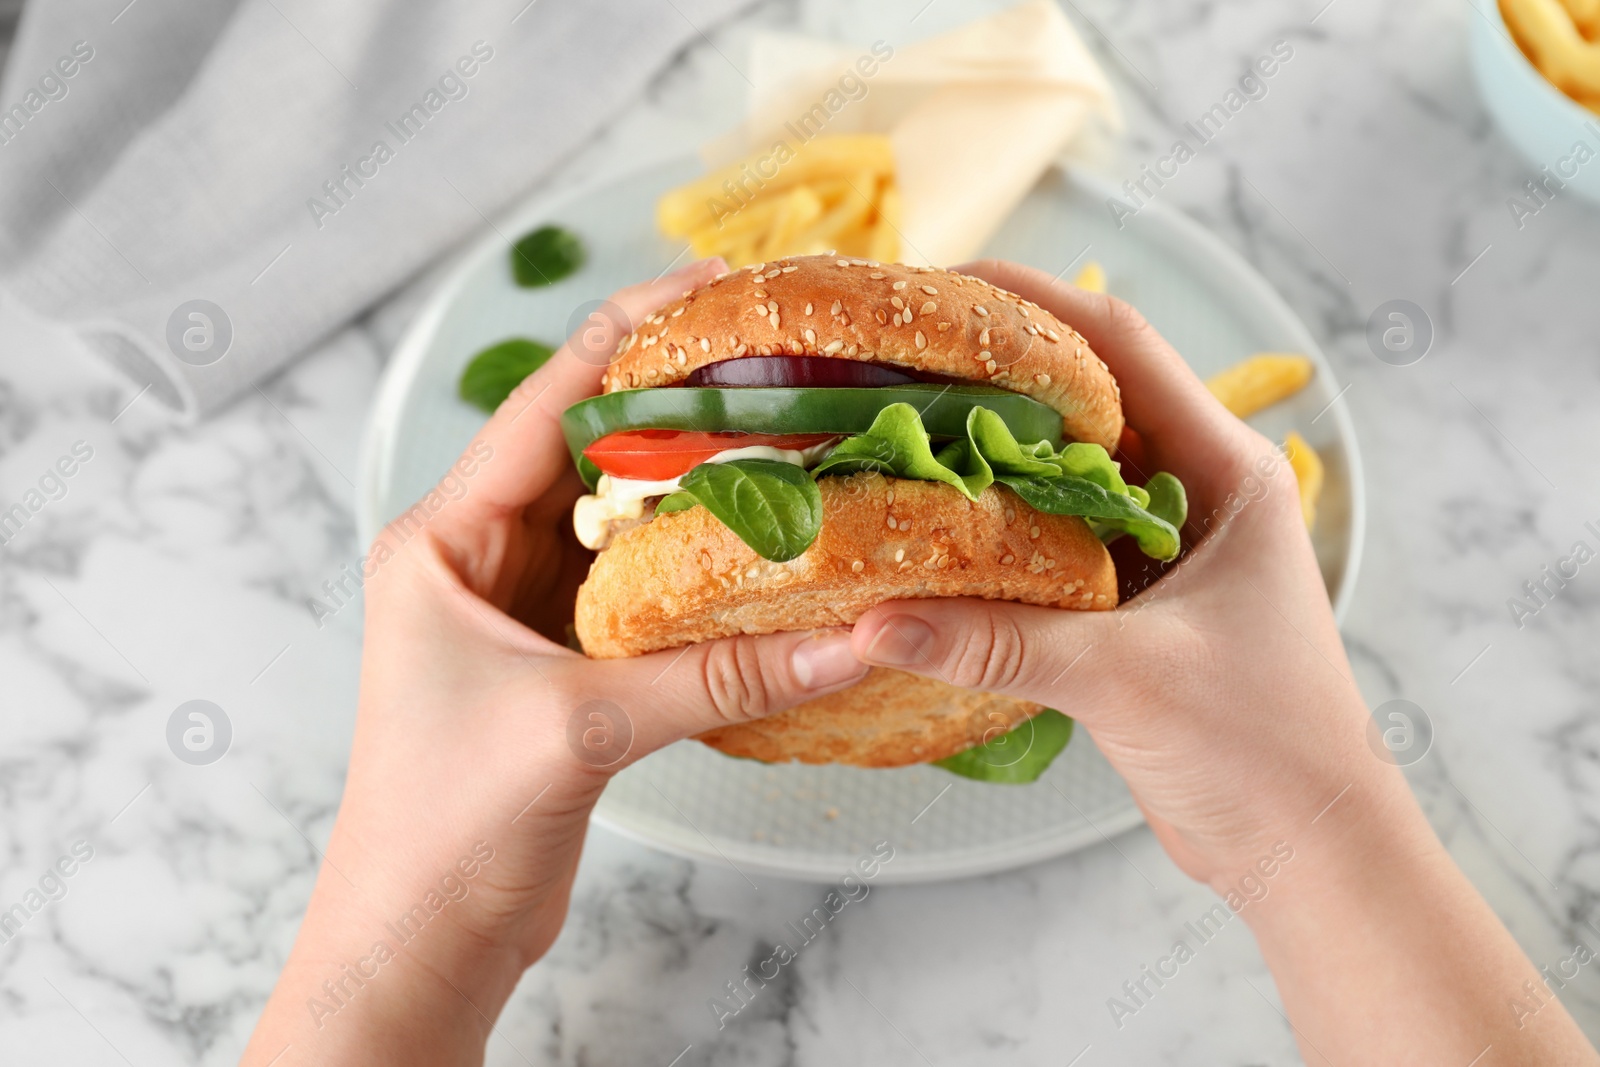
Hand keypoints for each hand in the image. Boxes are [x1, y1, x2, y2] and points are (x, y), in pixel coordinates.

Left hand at [241, 258, 867, 1065]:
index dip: (633, 337)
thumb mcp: (581, 732)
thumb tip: (848, 640)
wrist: (421, 937)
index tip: (718, 289)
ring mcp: (526, 606)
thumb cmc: (443, 829)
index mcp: (444, 538)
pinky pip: (644, 587)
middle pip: (593, 447)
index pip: (549, 403)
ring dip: (699, 486)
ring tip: (793, 436)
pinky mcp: (566, 657)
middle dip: (682, 403)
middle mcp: (480, 555)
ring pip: (626, 518)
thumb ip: (718, 680)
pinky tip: (767, 548)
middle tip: (779, 359)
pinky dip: (702, 567)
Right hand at [850, 258, 1387, 888]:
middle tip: (890, 359)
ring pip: (1056, 476)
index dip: (1033, 302)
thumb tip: (875, 619)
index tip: (943, 283)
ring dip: (985, 459)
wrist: (1303, 849)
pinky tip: (926, 535)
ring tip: (887, 435)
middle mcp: (1191, 494)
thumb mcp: (1129, 679)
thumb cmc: (1263, 747)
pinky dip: (990, 536)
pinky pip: (1046, 547)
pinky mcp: (1127, 606)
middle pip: (1079, 400)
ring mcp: (1156, 550)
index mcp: (1224, 472)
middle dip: (989, 374)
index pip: (1119, 347)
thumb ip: (1001, 643)